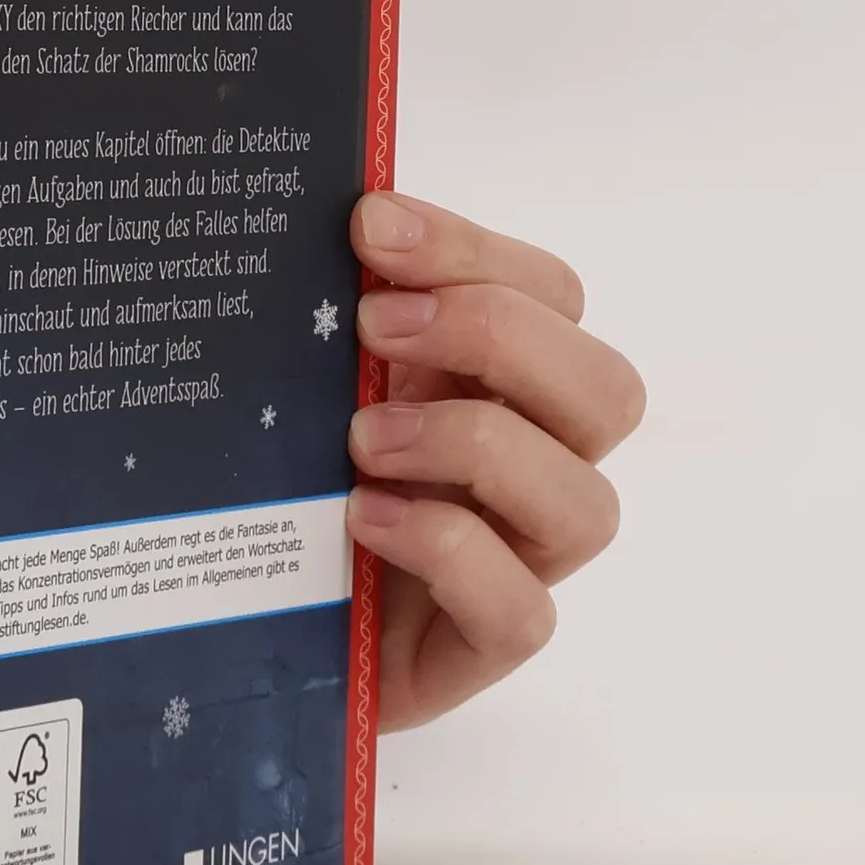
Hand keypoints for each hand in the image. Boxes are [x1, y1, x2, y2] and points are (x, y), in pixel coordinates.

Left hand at [347, 193, 644, 731]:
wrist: (260, 627)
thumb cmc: (297, 491)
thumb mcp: (315, 388)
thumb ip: (341, 320)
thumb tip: (339, 219)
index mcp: (500, 387)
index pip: (548, 296)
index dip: (472, 252)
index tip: (371, 226)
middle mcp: (533, 468)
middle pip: (605, 390)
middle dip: (496, 335)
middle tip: (375, 326)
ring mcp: (520, 563)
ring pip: (585, 502)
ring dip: (474, 445)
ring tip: (363, 438)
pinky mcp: (484, 645)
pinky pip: (522, 608)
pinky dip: (449, 548)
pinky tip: (365, 518)